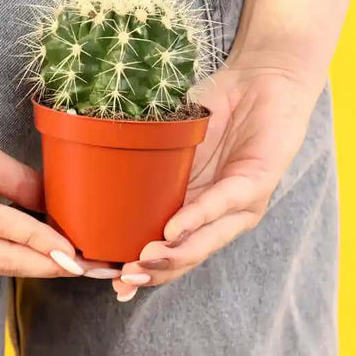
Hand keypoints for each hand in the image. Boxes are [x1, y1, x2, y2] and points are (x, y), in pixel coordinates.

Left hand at [0, 69, 101, 277]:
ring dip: (45, 258)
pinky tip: (56, 238)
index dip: (36, 262)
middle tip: (91, 273)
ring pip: (0, 253)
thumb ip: (12, 185)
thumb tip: (52, 201)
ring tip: (81, 262)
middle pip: (0, 265)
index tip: (75, 264)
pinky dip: (29, 232)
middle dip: (47, 270)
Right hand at [112, 52, 321, 300]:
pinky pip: (223, 203)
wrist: (264, 77)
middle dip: (153, 273)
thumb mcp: (172, 141)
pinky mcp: (258, 181)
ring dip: (173, 256)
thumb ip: (145, 158)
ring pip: (205, 241)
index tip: (106, 278)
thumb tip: (91, 161)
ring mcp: (241, 204)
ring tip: (142, 261)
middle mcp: (219, 216)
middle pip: (186, 257)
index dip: (142, 271)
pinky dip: (196, 218)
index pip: (169, 253)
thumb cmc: (217, 108)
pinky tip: (173, 229)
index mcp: (196, 210)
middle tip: (120, 278)